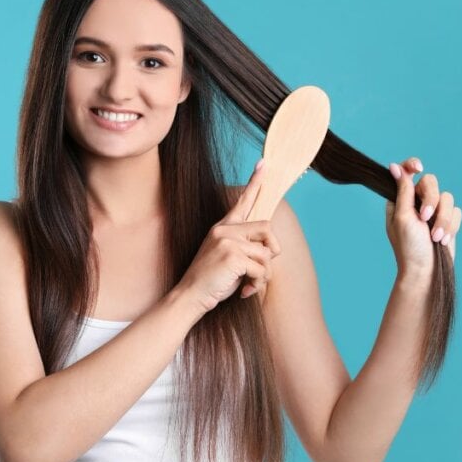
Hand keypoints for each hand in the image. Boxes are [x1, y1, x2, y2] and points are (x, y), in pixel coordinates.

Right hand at [177, 159, 282, 312]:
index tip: (264, 164)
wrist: (189, 296)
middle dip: (272, 250)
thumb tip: (271, 248)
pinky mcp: (233, 256)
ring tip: (249, 284)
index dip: (255, 183)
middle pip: (267, 228)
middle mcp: (225, 230)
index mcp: (223, 228)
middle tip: (262, 268)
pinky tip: (243, 291)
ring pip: (267, 253)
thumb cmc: (210, 280)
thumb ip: (244, 247)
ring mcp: (228, 241)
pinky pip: (261, 269)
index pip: (242, 201)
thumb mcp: (227, 257)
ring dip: (263, 274)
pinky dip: (256, 284)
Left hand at [385, 157, 461, 274]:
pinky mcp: (447, 220)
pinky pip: (456, 211)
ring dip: (442, 219)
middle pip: (430, 183)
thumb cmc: (409, 247)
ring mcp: (433, 211)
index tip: (418, 168)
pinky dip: (451, 226)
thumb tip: (395, 167)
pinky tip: (443, 240)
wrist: (426, 270)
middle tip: (425, 218)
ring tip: (436, 237)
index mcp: (400, 200)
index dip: (412, 165)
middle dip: (431, 200)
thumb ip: (403, 192)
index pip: (406, 173)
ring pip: (447, 198)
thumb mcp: (402, 217)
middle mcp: (416, 203)